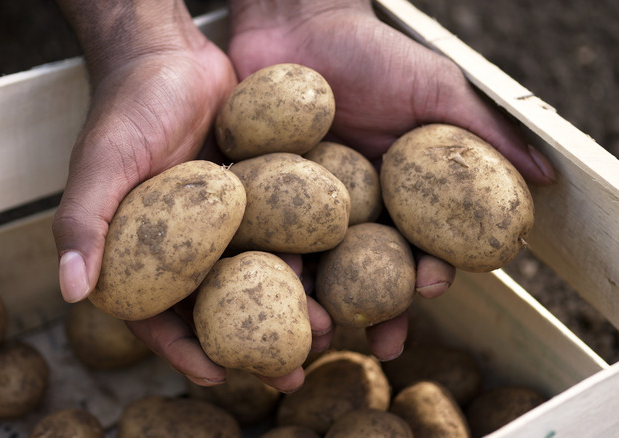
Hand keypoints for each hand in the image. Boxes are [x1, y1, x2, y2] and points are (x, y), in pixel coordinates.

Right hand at [53, 0, 329, 392]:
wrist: (171, 54)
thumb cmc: (127, 106)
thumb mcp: (101, 162)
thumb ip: (82, 222)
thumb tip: (70, 291)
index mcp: (134, 253)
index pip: (154, 317)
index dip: (183, 352)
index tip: (220, 377)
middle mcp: (178, 247)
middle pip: (214, 310)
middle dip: (250, 347)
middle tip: (290, 374)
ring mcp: (217, 226)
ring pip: (252, 280)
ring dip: (286, 309)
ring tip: (325, 331)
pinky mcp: (250, 200)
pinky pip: (276, 237)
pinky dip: (301, 258)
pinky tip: (332, 276)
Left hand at [227, 0, 554, 359]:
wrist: (298, 21)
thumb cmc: (372, 51)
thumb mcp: (435, 89)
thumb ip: (484, 133)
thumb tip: (544, 179)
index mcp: (397, 195)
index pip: (418, 245)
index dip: (427, 272)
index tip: (432, 286)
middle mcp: (350, 209)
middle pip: (365, 272)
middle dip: (375, 310)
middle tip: (379, 342)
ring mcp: (301, 206)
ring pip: (314, 265)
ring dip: (320, 301)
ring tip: (320, 328)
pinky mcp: (257, 196)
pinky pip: (262, 234)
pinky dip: (266, 261)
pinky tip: (271, 282)